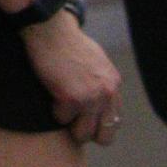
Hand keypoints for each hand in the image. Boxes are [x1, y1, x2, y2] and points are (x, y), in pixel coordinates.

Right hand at [20, 12, 124, 145]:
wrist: (51, 29)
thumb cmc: (68, 43)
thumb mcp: (96, 63)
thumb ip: (102, 84)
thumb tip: (101, 104)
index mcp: (114, 85)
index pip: (114, 122)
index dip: (98, 127)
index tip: (85, 122)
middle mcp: (107, 93)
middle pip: (104, 137)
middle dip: (86, 133)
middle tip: (71, 122)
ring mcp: (91, 97)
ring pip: (82, 134)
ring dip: (69, 125)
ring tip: (60, 106)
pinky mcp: (72, 98)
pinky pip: (62, 119)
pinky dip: (53, 110)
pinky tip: (52, 92)